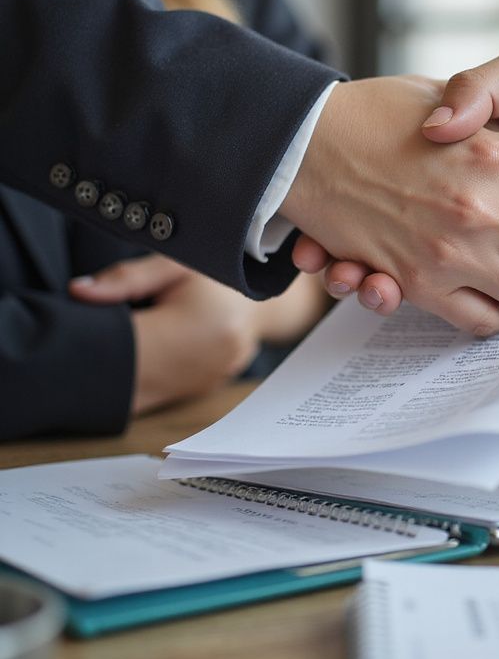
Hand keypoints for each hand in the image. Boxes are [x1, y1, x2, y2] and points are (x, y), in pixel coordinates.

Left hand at [70, 255, 328, 413]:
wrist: (265, 300)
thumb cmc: (223, 274)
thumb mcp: (178, 263)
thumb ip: (128, 278)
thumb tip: (78, 292)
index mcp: (204, 324)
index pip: (132, 343)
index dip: (95, 340)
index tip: (72, 329)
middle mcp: (211, 361)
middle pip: (135, 376)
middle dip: (103, 364)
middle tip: (80, 345)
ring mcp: (208, 381)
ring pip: (144, 393)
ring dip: (119, 378)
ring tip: (108, 351)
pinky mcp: (202, 392)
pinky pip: (157, 396)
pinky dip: (138, 382)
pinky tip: (134, 361)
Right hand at [280, 75, 498, 335]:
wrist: (301, 139)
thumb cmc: (378, 105)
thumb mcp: (437, 89)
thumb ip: (495, 106)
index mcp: (498, 149)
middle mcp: (484, 206)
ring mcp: (454, 252)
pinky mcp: (422, 284)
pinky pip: (482, 321)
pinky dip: (496, 314)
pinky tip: (498, 297)